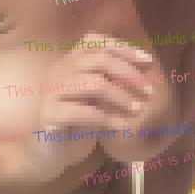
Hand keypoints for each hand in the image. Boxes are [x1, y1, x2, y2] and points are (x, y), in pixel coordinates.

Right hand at [15, 33, 170, 181]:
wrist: (46, 152)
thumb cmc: (77, 121)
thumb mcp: (99, 97)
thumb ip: (116, 80)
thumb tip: (147, 65)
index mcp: (69, 61)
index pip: (96, 42)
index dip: (123, 48)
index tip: (148, 62)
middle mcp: (59, 70)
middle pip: (99, 59)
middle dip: (129, 73)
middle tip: (148, 91)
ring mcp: (51, 92)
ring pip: (93, 84)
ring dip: (121, 97)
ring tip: (137, 110)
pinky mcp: (48, 115)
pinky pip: (81, 112)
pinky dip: (105, 119)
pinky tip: (120, 127)